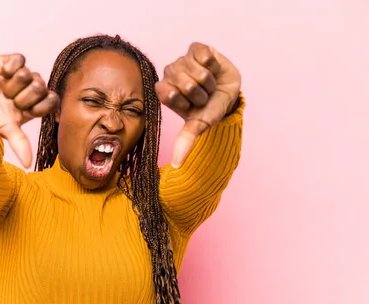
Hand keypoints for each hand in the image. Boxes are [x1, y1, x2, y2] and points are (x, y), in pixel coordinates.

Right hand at [0, 54, 59, 167]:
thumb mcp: (5, 129)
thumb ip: (19, 143)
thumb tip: (28, 164)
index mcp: (37, 104)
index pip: (52, 100)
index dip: (38, 105)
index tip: (24, 111)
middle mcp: (32, 88)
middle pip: (40, 87)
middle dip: (22, 97)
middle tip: (10, 101)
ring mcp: (22, 74)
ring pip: (29, 74)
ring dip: (12, 86)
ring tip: (2, 90)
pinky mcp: (10, 62)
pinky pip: (20, 60)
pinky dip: (10, 68)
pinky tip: (1, 75)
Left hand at [155, 42, 240, 166]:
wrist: (228, 94)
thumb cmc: (210, 109)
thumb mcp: (199, 125)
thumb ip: (186, 140)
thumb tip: (177, 164)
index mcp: (164, 91)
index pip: (168, 93)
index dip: (185, 100)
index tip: (193, 105)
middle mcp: (170, 74)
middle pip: (185, 83)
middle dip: (200, 93)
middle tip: (203, 95)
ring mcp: (182, 60)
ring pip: (196, 70)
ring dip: (209, 80)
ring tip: (209, 84)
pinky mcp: (195, 49)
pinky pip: (203, 54)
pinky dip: (213, 64)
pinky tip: (212, 68)